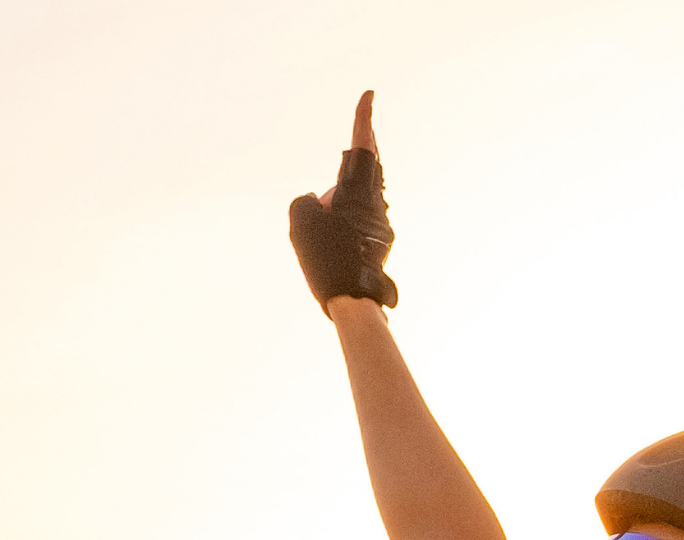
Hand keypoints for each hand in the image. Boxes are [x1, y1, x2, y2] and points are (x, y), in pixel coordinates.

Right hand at [288, 91, 396, 313]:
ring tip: (325, 223)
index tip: (369, 95)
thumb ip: (306, 201)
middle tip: (358, 136)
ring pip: (362, 199)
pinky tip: (335, 242)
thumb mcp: (301, 221)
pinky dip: (347, 222)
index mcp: (358, 191)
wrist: (353, 299)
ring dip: (345, 200)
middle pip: (368, 169)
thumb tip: (322, 201)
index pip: (363, 146)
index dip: (364, 118)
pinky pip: (362, 221)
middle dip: (358, 154)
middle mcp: (376, 204)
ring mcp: (382, 223)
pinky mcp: (382, 242)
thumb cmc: (325, 258)